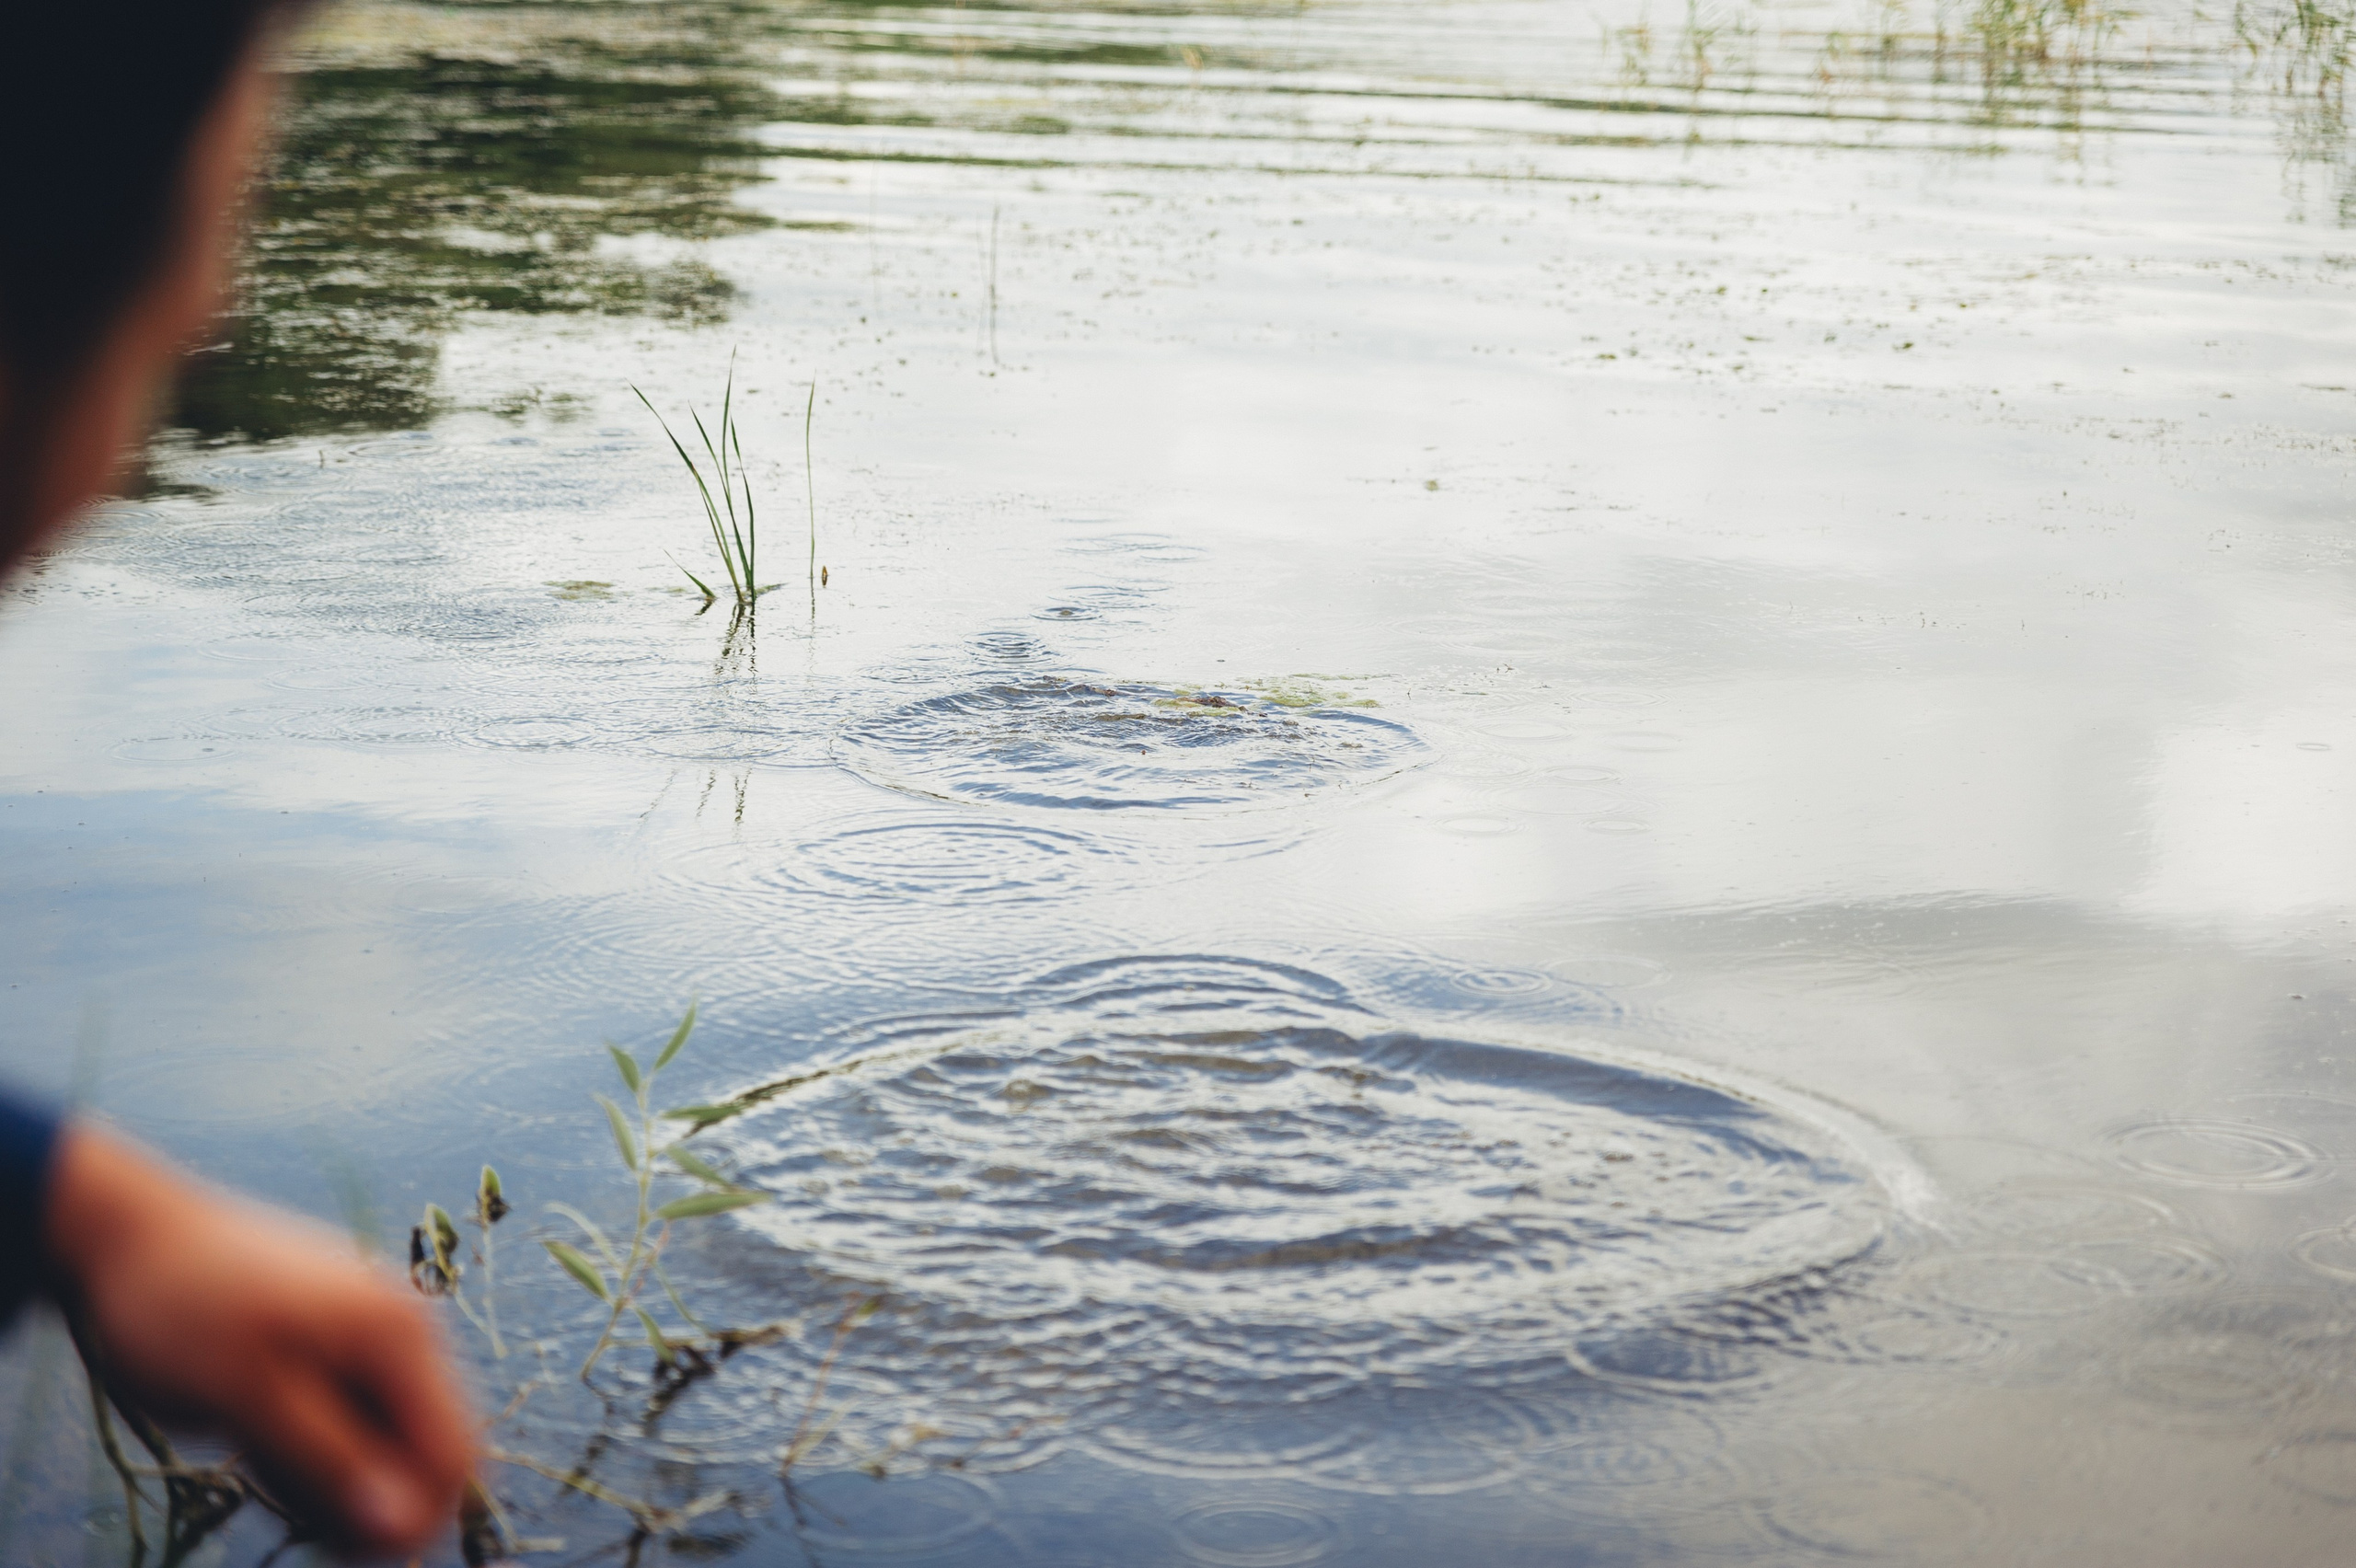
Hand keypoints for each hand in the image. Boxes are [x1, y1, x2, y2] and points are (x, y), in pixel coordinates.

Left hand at [44, 1122, 475, 1557]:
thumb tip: (404, 1526)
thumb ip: (333, 1458)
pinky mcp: (342, 1340)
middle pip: (427, 1446)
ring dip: (341, 1476)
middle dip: (375, 1499)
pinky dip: (322, 1446)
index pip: (453, 1449)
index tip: (348, 1557)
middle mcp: (405, 1330)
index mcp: (399, 1335)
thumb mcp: (251, 1394)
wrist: (129, 1230)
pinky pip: (357, 1412)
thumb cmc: (184, 1305)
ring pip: (389, 1436)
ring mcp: (374, 1332)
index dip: (416, 1516)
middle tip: (298, 1522)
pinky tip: (265, 1443)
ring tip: (264, 1468)